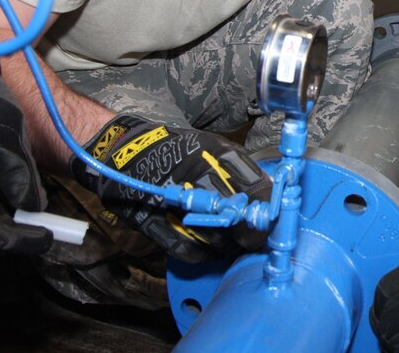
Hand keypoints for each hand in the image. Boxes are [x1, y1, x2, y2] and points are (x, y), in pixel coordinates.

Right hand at [71, 114, 271, 262]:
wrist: (121, 150)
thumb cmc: (171, 147)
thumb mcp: (210, 146)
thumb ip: (241, 167)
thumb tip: (270, 187)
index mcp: (214, 152)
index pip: (256, 185)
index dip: (270, 205)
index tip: (277, 213)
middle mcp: (195, 175)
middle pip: (238, 214)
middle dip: (253, 229)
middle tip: (261, 235)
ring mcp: (173, 201)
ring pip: (216, 236)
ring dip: (231, 244)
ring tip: (238, 242)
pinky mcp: (153, 223)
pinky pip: (188, 249)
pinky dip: (205, 253)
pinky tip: (212, 247)